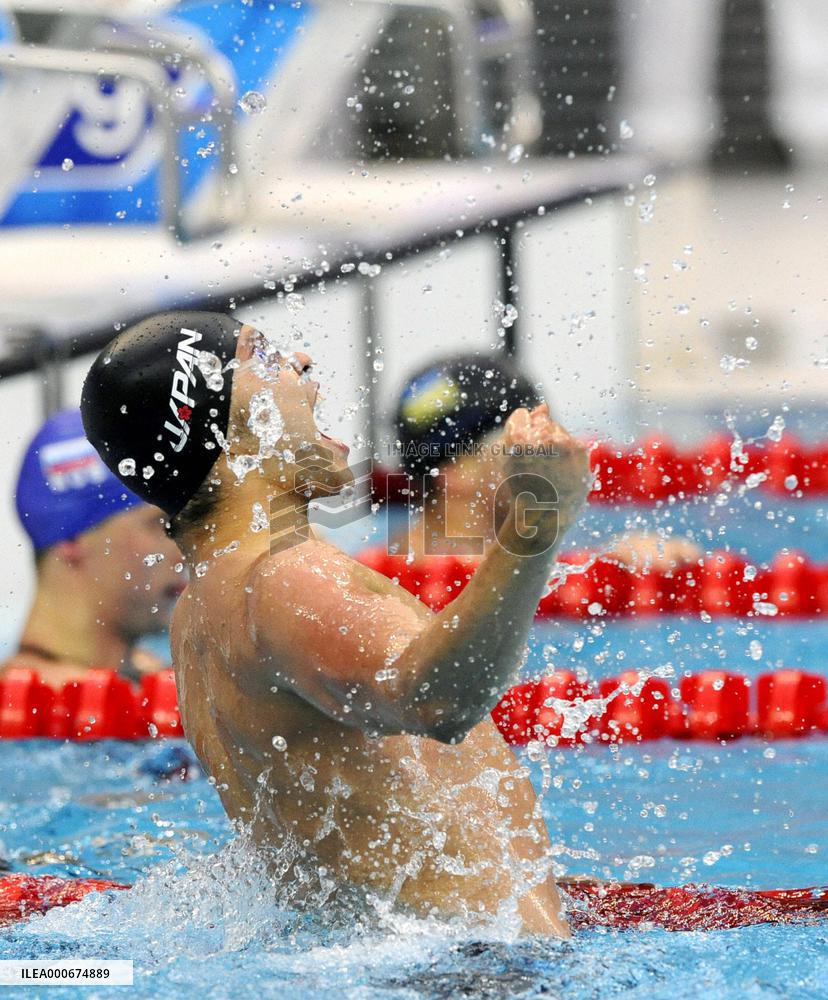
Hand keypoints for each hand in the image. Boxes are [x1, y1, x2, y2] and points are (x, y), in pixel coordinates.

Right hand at [501, 405, 591, 538]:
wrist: (544, 515)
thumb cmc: (523, 486)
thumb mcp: (509, 457)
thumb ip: (519, 426)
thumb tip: (544, 406)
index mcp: (518, 440)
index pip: (521, 415)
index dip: (518, 432)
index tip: (520, 452)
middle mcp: (543, 438)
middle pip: (541, 418)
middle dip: (537, 434)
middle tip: (535, 461)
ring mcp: (564, 444)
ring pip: (557, 429)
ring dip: (552, 442)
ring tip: (548, 468)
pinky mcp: (580, 451)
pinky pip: (571, 441)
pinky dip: (566, 453)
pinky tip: (561, 470)